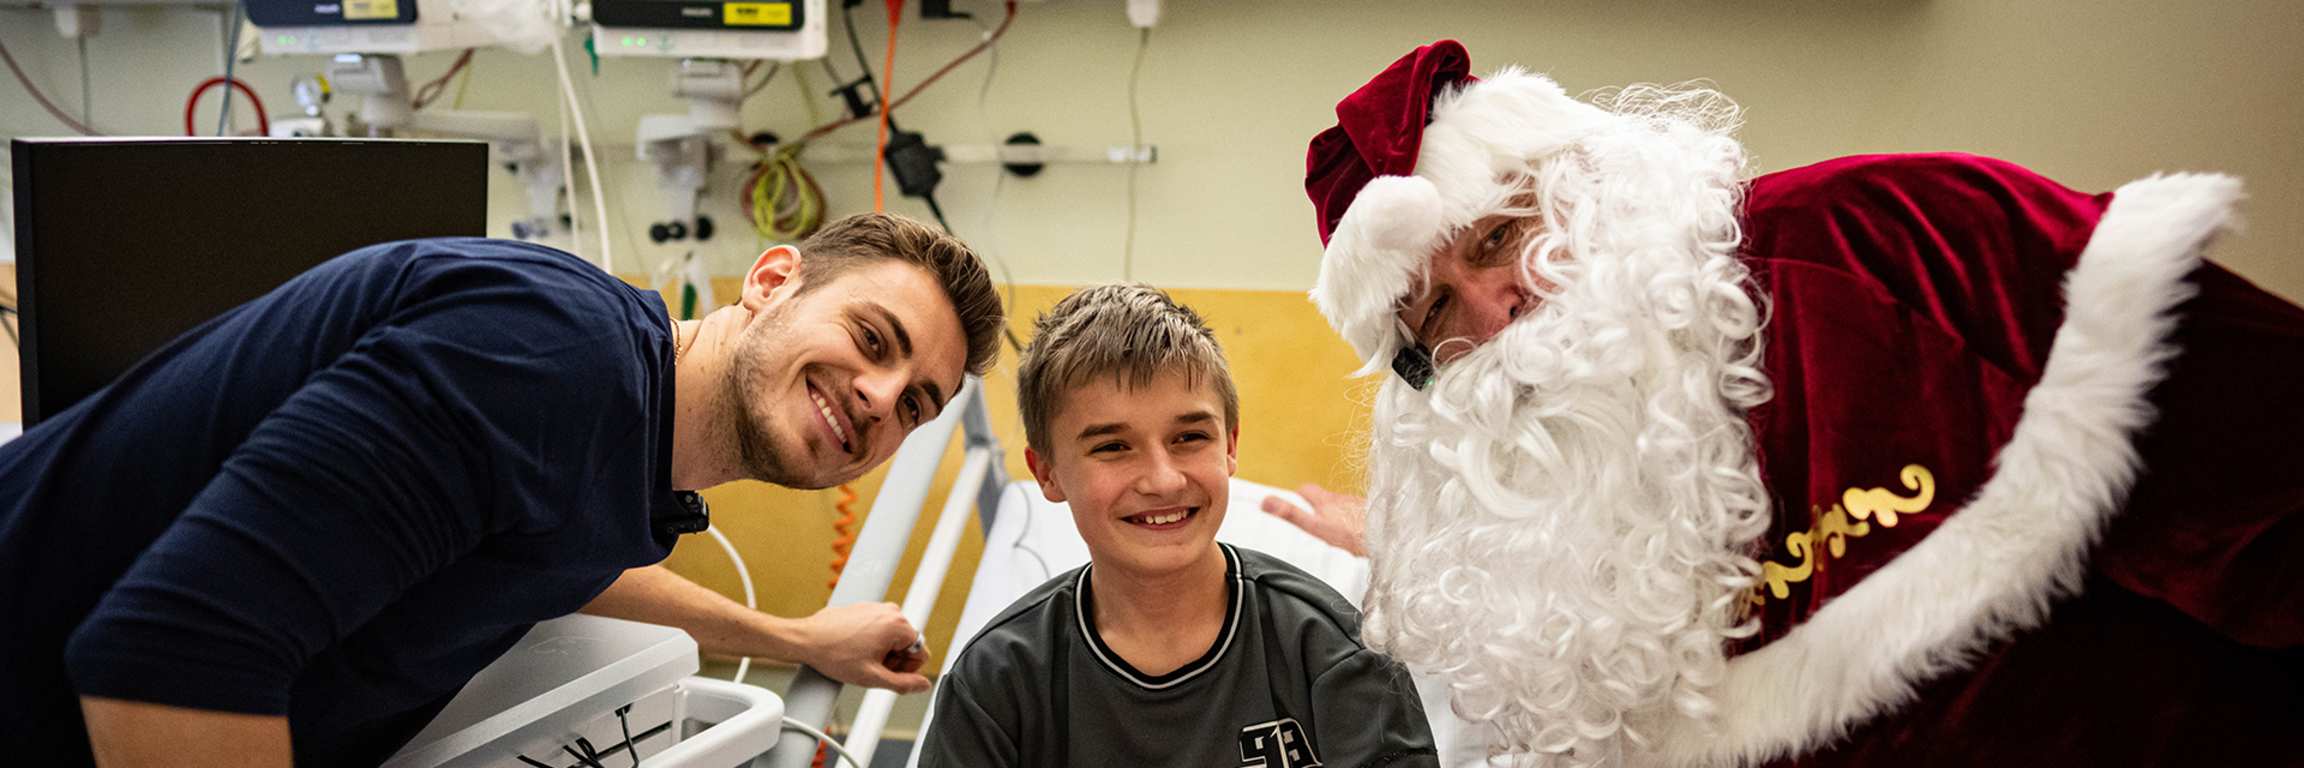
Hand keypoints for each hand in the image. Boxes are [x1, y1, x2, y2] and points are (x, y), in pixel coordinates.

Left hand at [794, 602, 932, 692]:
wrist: (806, 640)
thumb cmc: (834, 655)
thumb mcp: (872, 677)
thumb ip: (903, 684)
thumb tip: (923, 685)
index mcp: (898, 625)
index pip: (921, 653)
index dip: (906, 670)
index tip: (885, 673)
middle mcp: (891, 611)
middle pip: (907, 644)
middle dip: (894, 660)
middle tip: (871, 667)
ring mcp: (877, 607)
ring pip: (893, 637)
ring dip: (883, 651)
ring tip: (861, 658)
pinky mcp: (865, 608)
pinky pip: (880, 628)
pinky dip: (872, 641)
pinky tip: (854, 649)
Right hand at [1260, 483, 1368, 556]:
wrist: (1386, 538)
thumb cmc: (1351, 536)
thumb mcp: (1316, 527)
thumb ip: (1292, 514)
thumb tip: (1267, 501)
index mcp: (1325, 501)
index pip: (1306, 490)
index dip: (1298, 496)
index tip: (1293, 503)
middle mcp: (1342, 500)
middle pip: (1325, 498)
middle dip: (1318, 507)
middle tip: (1314, 521)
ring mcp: (1358, 506)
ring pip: (1343, 507)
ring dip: (1338, 515)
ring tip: (1337, 532)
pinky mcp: (1373, 515)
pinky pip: (1360, 516)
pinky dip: (1356, 522)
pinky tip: (1357, 536)